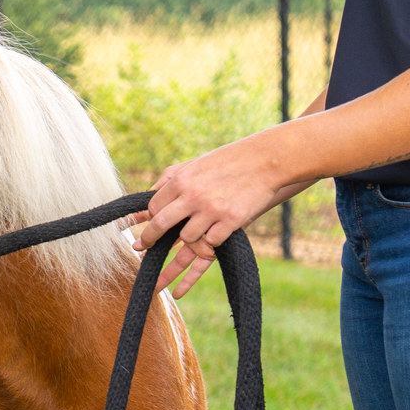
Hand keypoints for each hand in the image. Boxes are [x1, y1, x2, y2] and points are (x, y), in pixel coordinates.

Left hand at [135, 136, 288, 296]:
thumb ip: (170, 178)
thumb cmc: (227, 161)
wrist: (265, 160)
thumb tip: (147, 195)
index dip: (149, 220)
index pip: (153, 207)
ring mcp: (212, 210)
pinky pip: (211, 243)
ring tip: (195, 238)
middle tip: (143, 249)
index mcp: (181, 180)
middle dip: (150, 240)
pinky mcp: (231, 222)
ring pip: (188, 238)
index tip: (147, 229)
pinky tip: (213, 240)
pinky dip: (211, 243)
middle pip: (161, 225)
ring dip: (189, 241)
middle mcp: (193, 195)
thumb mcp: (195, 164)